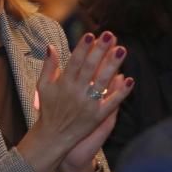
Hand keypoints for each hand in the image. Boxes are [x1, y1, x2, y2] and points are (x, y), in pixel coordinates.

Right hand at [32, 32, 132, 160]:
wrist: (53, 137)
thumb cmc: (48, 109)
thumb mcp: (43, 86)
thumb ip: (48, 66)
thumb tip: (51, 47)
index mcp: (63, 84)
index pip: (74, 62)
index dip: (83, 48)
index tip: (90, 35)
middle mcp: (76, 92)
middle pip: (90, 68)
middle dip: (100, 51)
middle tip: (110, 35)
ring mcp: (88, 104)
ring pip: (103, 81)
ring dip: (113, 65)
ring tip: (121, 49)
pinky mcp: (98, 116)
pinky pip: (111, 102)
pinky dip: (121, 92)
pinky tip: (129, 79)